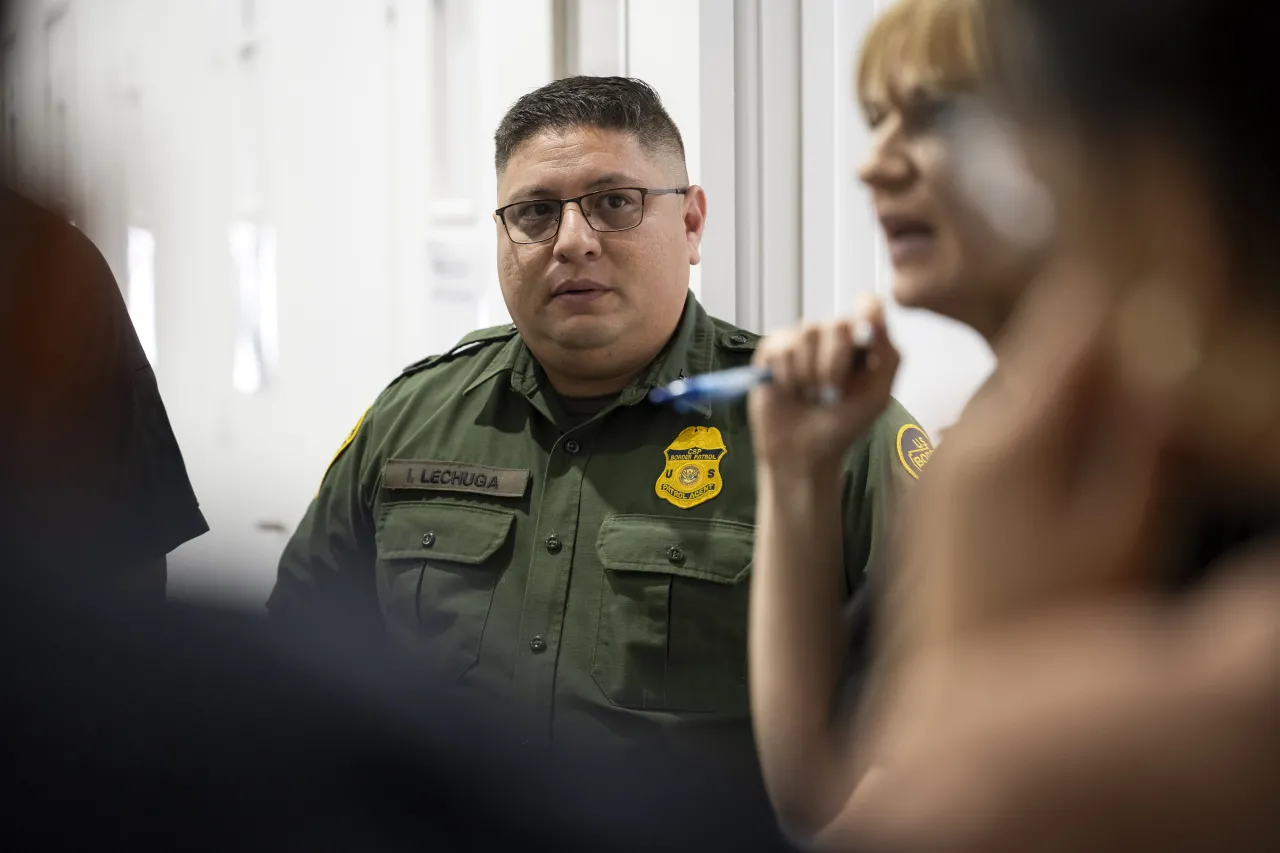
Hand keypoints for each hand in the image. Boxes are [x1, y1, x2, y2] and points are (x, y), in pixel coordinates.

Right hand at [748, 297, 899, 473]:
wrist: (803, 453)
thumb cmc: (842, 426)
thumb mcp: (877, 397)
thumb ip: (887, 357)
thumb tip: (878, 321)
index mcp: (861, 344)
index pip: (868, 306)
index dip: (867, 311)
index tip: (866, 333)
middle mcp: (830, 337)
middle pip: (837, 323)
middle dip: (834, 365)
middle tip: (831, 393)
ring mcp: (799, 342)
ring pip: (806, 333)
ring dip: (808, 373)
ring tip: (808, 394)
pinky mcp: (771, 351)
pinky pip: (780, 347)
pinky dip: (785, 375)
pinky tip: (788, 391)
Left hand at [833, 267, 1279, 852]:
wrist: (945, 712)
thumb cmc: (1047, 634)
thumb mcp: (1125, 536)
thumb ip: (1146, 437)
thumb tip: (1164, 352)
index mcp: (1011, 436)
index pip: (1069, 322)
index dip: (1124, 292)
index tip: (1161, 275)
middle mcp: (960, 437)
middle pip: (1040, 356)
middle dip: (1099, 348)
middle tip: (1150, 363)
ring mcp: (937, 468)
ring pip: (1015, 397)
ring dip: (1064, 395)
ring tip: (1113, 429)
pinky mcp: (929, 497)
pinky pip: (988, 438)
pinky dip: (1031, 436)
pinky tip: (1063, 482)